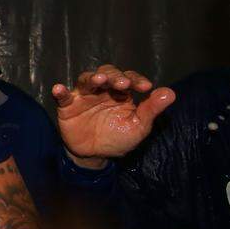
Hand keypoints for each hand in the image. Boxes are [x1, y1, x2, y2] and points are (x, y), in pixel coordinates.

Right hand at [51, 65, 175, 162]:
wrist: (95, 155)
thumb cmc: (118, 138)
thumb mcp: (138, 127)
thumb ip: (151, 110)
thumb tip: (170, 93)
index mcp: (121, 93)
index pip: (128, 78)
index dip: (136, 79)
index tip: (145, 87)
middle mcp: (102, 90)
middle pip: (107, 73)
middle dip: (114, 76)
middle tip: (122, 84)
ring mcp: (84, 96)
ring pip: (86, 80)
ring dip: (92, 78)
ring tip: (98, 80)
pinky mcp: (68, 106)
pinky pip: (63, 96)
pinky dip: (60, 92)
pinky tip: (59, 88)